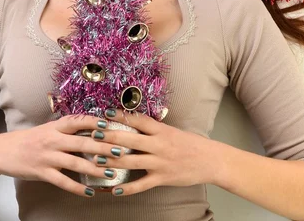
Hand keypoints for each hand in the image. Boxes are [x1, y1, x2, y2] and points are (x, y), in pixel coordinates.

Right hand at [0, 114, 129, 197]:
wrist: (3, 150)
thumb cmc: (30, 139)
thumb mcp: (48, 129)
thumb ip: (67, 130)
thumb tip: (92, 129)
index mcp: (55, 126)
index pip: (78, 121)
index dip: (94, 122)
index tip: (111, 125)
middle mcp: (53, 139)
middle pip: (82, 142)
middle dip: (103, 147)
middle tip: (120, 151)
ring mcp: (47, 156)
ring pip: (75, 163)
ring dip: (95, 169)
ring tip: (112, 174)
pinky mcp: (42, 172)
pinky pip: (63, 181)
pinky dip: (78, 188)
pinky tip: (90, 192)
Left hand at [90, 108, 219, 195]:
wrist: (210, 160)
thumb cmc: (189, 143)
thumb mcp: (171, 131)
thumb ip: (152, 129)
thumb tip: (131, 121)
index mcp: (161, 130)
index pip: (138, 120)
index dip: (121, 116)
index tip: (105, 113)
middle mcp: (158, 145)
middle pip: (129, 140)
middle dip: (109, 137)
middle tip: (92, 134)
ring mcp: (159, 162)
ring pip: (130, 161)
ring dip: (111, 161)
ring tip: (95, 160)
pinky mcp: (162, 178)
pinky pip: (141, 184)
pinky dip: (127, 188)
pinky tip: (114, 189)